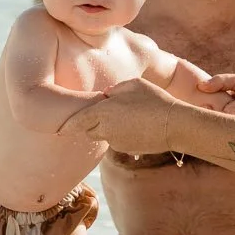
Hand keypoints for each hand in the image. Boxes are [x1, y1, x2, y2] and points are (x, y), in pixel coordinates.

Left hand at [64, 75, 196, 153]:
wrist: (175, 125)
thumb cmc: (155, 100)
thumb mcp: (134, 85)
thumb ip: (115, 89)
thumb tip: (106, 95)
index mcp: (103, 112)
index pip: (77, 121)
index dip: (67, 125)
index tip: (59, 128)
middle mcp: (105, 129)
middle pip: (88, 130)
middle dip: (91, 123)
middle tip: (105, 113)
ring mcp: (116, 142)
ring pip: (104, 136)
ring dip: (108, 128)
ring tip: (129, 116)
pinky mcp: (127, 149)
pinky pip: (118, 141)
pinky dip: (122, 135)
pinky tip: (138, 126)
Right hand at [201, 72, 234, 116]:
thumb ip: (221, 81)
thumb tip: (200, 85)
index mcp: (229, 103)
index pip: (211, 107)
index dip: (208, 106)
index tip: (206, 104)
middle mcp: (233, 116)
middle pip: (220, 115)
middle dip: (227, 108)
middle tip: (231, 103)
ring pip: (231, 120)